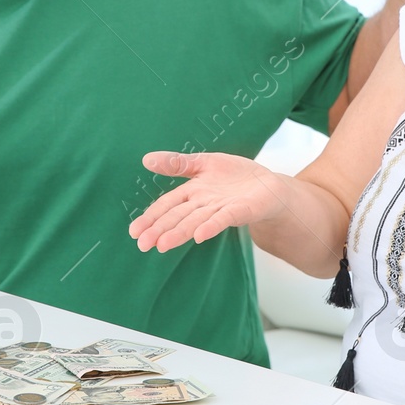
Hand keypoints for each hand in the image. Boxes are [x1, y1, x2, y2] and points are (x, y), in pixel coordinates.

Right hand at [129, 151, 285, 252]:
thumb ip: (177, 163)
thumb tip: (145, 159)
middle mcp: (204, 203)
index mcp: (193, 192)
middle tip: (142, 245)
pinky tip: (199, 236)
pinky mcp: (240, 210)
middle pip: (178, 216)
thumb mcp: (205, 163)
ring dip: (179, 233)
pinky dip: (210, 227)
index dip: (151, 217)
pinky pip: (223, 219)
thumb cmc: (237, 176)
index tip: (133, 232)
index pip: (167, 205)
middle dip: (159, 230)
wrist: (270, 188)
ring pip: (196, 221)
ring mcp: (221, 208)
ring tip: (162, 245)